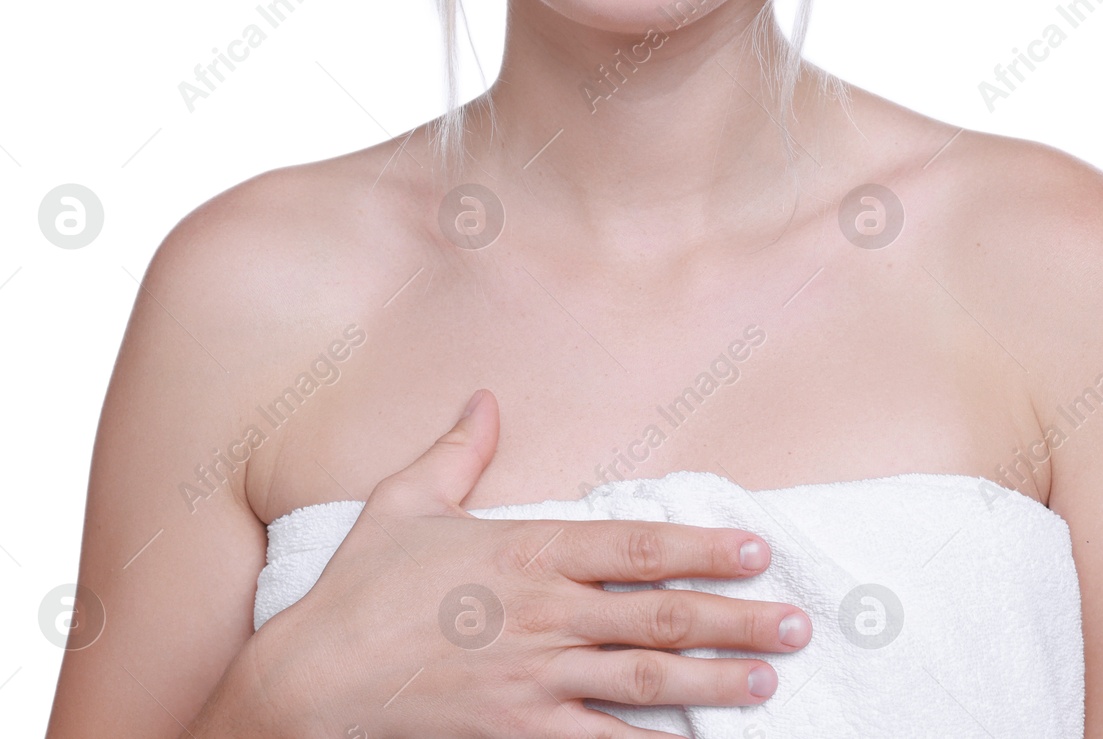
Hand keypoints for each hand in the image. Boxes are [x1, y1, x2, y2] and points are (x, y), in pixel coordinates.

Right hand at [247, 389, 812, 735]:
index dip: (702, 547)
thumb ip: (456, 451)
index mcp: (525, 552)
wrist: (306, 691)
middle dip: (735, 619)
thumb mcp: (402, 505)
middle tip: (796, 623)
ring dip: (715, 682)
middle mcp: (543, 616)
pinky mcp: (518, 735)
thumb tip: (485, 397)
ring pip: (645, 682)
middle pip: (659, 616)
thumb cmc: (354, 595)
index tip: (755, 550)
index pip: (634, 546)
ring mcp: (535, 683)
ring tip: (768, 681)